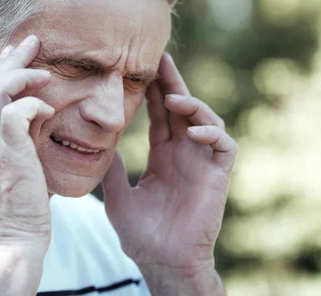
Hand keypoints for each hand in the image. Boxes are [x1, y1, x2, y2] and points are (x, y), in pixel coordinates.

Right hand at [0, 35, 53, 255]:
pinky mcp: (6, 151)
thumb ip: (17, 139)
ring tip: (44, 69)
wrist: (10, 241)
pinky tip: (48, 109)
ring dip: (22, 75)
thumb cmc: (17, 210)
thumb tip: (36, 116)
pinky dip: (34, 104)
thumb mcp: (10, 167)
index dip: (0, 72)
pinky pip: (17, 111)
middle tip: (32, 41)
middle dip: (10, 60)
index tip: (18, 57)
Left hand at [102, 53, 236, 280]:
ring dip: (193, 105)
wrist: (163, 262)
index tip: (143, 69)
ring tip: (173, 98)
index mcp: (163, 156)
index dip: (154, 92)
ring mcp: (202, 163)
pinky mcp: (218, 175)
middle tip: (161, 59)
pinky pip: (224, 146)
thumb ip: (112, 169)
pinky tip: (192, 132)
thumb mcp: (118, 195)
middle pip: (182, 109)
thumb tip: (96, 144)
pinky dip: (212, 134)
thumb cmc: (142, 235)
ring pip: (206, 120)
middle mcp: (185, 154)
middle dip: (173, 83)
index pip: (160, 115)